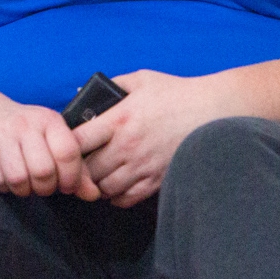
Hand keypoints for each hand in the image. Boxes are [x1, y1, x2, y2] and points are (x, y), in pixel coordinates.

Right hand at [0, 101, 101, 200]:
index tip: (67, 186)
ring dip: (25, 190)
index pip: (67, 153)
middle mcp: (26, 124)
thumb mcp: (53, 140)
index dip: (71, 177)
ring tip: (27, 184)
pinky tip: (9, 179)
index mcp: (49, 120)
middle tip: (44, 186)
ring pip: (19, 179)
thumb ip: (77, 168)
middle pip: (43, 171)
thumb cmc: (26, 131)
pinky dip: (6, 187)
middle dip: (46, 188)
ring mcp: (2, 134)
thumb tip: (93, 195)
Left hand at [72, 70, 229, 207]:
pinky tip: (115, 186)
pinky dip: (116, 196)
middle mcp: (127, 146)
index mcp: (120, 119)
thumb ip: (111, 86)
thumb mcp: (141, 79)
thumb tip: (82, 94)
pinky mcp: (157, 180)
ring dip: (96, 184)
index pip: (78, 140)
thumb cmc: (176, 93)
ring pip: (104, 188)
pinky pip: (126, 198)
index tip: (67, 145)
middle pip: (87, 170)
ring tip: (96, 176)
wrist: (213, 111)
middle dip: (79, 169)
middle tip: (78, 165)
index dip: (66, 145)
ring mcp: (143, 166)